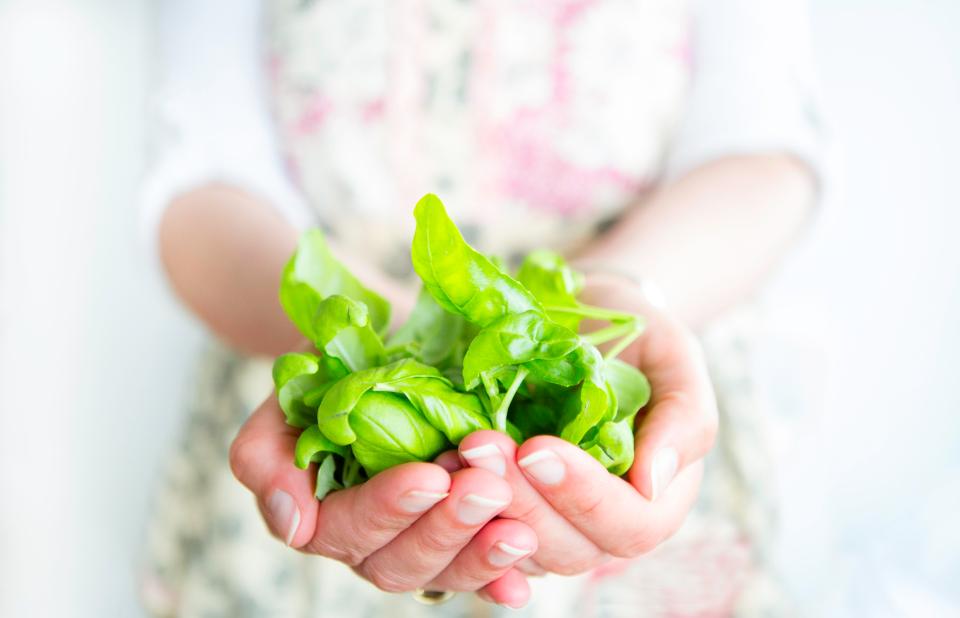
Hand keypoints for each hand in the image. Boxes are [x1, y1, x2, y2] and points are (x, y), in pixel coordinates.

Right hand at [230, 396, 536, 607]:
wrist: (382, 347)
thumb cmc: (332, 369)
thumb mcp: (289, 396)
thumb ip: (267, 457)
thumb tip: (294, 523)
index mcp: (324, 513)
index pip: (349, 528)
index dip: (389, 509)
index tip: (430, 476)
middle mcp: (372, 541)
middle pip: (400, 563)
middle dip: (446, 528)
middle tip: (487, 488)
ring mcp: (419, 543)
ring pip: (444, 574)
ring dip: (481, 555)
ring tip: (520, 527)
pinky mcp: (463, 537)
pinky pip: (481, 572)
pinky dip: (502, 579)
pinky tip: (522, 581)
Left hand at [456, 275, 717, 574]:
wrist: (585, 320)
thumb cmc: (638, 337)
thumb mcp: (674, 358)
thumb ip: (683, 418)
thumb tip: (653, 482)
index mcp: (657, 499)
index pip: (629, 525)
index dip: (583, 495)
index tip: (537, 448)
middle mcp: (605, 524)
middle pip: (568, 548)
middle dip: (522, 499)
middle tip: (480, 444)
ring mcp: (554, 523)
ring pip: (519, 548)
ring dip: (483, 507)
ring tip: (456, 454)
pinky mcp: (510, 510)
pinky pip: (483, 531)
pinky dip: (459, 506)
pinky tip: (439, 464)